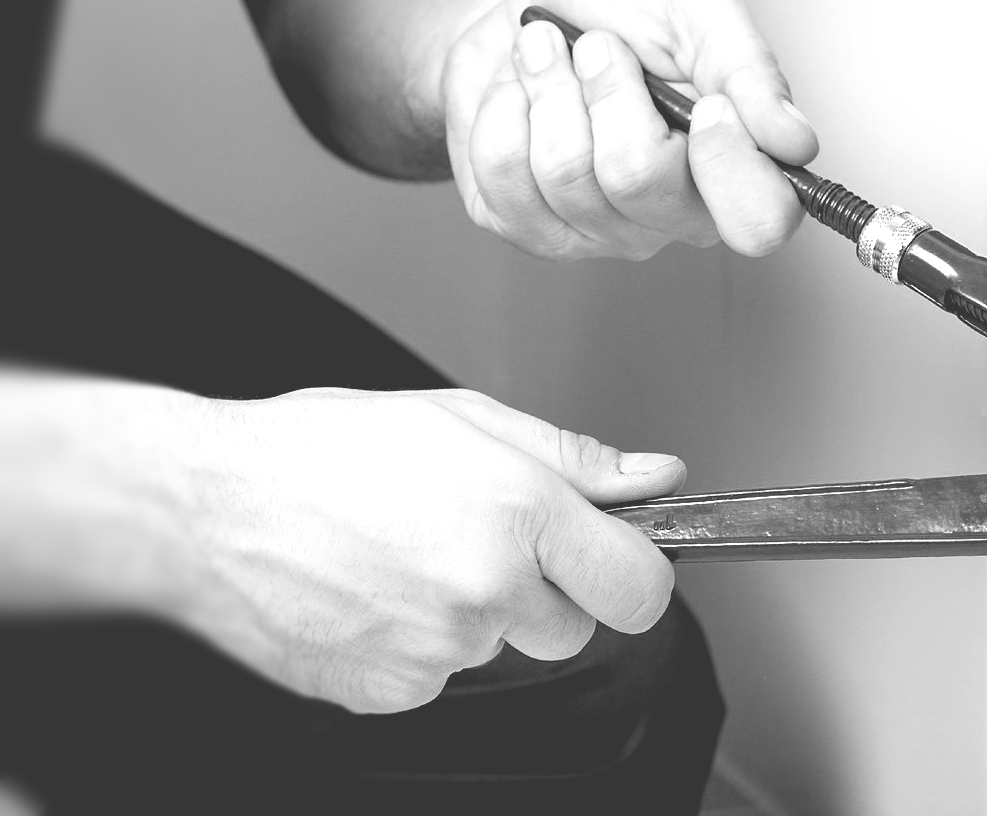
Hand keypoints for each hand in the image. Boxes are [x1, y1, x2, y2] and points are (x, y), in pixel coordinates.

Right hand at [178, 387, 683, 713]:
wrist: (208, 506)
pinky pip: (443, 677)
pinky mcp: (392, 692)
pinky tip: (378, 592)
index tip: (621, 558)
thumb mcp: (465, 418)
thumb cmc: (326, 449)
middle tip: (482, 538)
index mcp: (519, 512)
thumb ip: (574, 459)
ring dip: (480, 613)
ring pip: (504, 648)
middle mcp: (487, 588)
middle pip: (576, 626)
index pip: (641, 585)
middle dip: (548, 590)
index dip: (637, 571)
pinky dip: (422, 644)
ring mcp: (439, 650)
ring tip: (410, 552)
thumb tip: (654, 478)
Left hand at [441, 0, 820, 260]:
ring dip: (549, 85)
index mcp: (733, 171)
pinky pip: (502, 170)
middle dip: (607, 87)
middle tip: (600, 49)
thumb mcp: (693, 9)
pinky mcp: (527, 228)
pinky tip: (521, 95)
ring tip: (554, 59)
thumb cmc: (613, 11)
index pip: (760, 221)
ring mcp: (596, 232)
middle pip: (636, 179)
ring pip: (563, 171)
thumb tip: (795, 140)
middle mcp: (671, 217)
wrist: (518, 14)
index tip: (707, 101)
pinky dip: (505, 105)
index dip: (730, 163)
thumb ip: (747, 68)